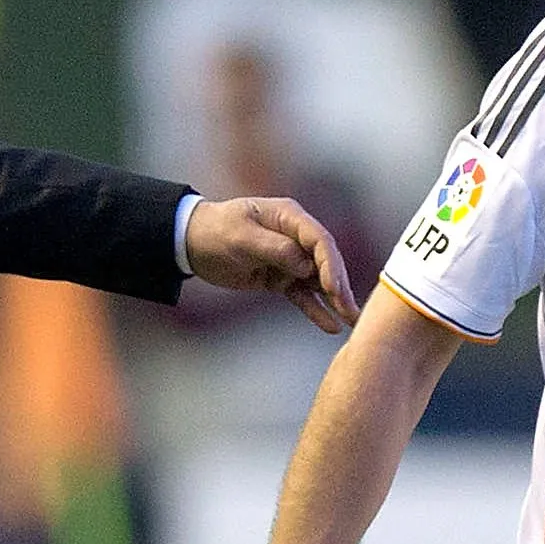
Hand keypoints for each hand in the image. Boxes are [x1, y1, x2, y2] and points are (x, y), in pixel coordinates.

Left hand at [184, 197, 359, 334]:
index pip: (318, 240)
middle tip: (351, 309)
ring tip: (352, 320)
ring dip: (335, 300)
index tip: (335, 287)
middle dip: (339, 285)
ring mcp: (290, 258)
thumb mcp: (241, 236)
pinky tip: (331, 326)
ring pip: (318, 281)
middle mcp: (295, 237)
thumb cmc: (215, 230)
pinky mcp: (281, 278)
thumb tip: (305, 264)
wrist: (192, 241)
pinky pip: (302, 295)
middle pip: (325, 262)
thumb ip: (274, 248)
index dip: (330, 264)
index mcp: (288, 217)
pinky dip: (315, 309)